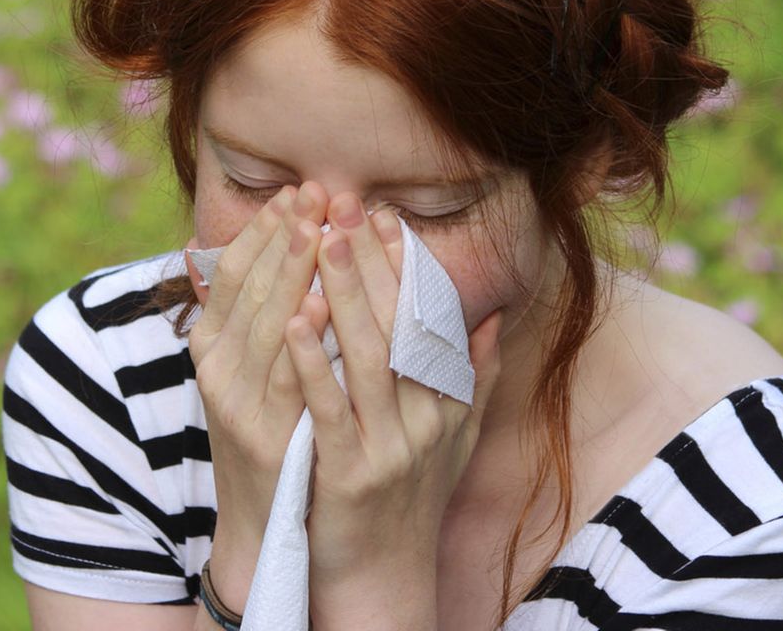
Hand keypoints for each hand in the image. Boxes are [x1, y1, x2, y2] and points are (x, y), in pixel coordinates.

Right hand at [181, 181, 333, 603]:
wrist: (264, 525)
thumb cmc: (270, 436)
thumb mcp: (255, 370)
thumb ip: (262, 314)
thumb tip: (278, 253)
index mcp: (213, 345)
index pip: (233, 270)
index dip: (262, 229)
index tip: (296, 190)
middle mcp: (218, 368)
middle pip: (247, 287)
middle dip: (282, 235)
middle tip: (315, 189)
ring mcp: (237, 403)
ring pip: (263, 323)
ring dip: (289, 272)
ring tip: (317, 226)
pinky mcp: (262, 436)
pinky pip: (286, 380)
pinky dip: (301, 340)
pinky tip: (322, 305)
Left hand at [283, 192, 504, 583]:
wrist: (384, 577)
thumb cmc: (413, 497)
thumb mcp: (455, 437)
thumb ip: (474, 375)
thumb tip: (491, 313)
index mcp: (448, 403)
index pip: (429, 318)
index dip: (407, 264)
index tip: (385, 215)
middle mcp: (427, 420)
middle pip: (400, 324)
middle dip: (371, 260)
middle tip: (345, 204)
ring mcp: (389, 446)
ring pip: (367, 356)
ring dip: (342, 293)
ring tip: (321, 240)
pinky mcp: (348, 473)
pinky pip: (329, 407)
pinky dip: (311, 360)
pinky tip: (291, 317)